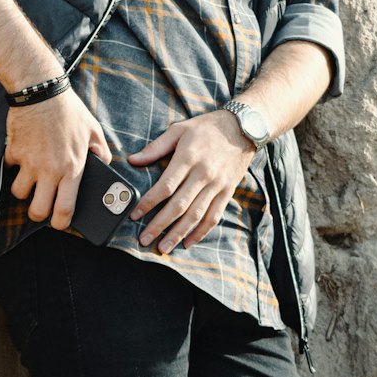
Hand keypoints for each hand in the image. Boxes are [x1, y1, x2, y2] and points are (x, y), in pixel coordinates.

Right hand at [5, 91, 111, 229]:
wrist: (41, 90)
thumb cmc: (69, 111)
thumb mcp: (94, 130)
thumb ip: (101, 152)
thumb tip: (104, 165)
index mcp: (72, 168)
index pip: (65, 209)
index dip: (61, 223)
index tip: (60, 223)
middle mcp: (49, 170)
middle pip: (36, 211)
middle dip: (38, 214)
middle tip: (42, 206)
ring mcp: (29, 163)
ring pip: (19, 194)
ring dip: (24, 190)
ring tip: (32, 180)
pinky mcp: (13, 152)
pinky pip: (11, 168)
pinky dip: (15, 166)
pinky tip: (24, 155)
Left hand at [127, 111, 254, 253]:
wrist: (243, 128)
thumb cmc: (207, 128)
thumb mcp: (179, 129)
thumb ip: (156, 147)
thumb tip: (132, 161)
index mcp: (188, 157)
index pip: (166, 186)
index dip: (149, 203)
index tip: (134, 215)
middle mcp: (204, 174)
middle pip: (179, 206)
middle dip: (160, 225)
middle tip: (144, 239)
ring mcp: (217, 185)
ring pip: (196, 216)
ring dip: (178, 234)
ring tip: (163, 248)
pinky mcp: (227, 192)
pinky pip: (214, 216)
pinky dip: (201, 232)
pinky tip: (187, 242)